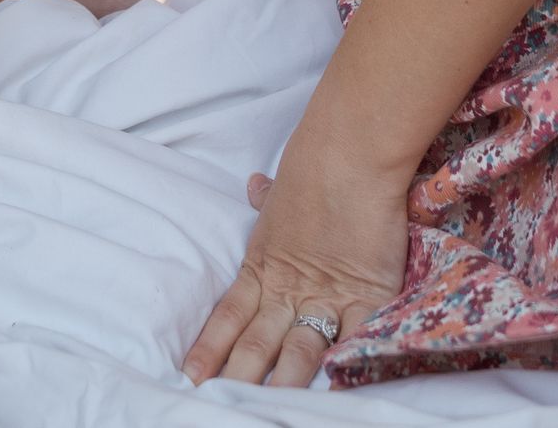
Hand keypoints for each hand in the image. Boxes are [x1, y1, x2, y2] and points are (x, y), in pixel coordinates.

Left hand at [184, 128, 409, 389]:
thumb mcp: (282, 193)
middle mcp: (289, 289)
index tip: (190, 376)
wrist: (347, 155)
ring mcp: (327, 296)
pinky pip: (355, 340)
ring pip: (299, 352)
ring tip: (267, 410)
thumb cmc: (313, 170)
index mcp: (263, 266)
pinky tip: (334, 388)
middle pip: (257, 343)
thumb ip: (269, 200)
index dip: (210, 349)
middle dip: (238, 378)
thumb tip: (255, 186)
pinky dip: (345, 365)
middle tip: (217, 405)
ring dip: (283, 383)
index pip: (228, 317)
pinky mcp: (366, 298)